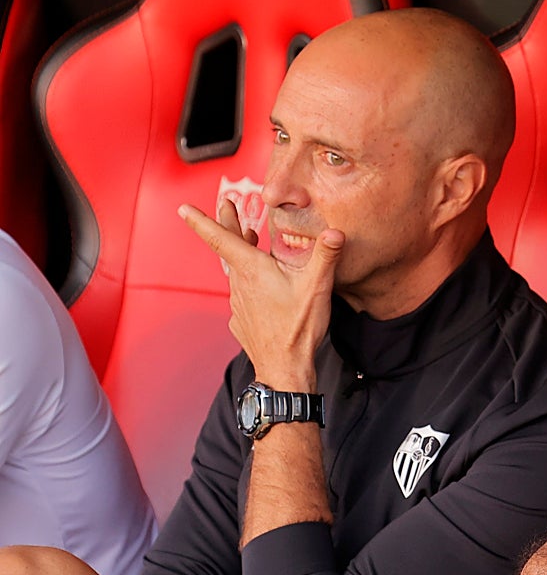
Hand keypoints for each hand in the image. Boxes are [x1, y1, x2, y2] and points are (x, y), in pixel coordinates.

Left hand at [179, 199, 342, 389]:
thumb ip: (325, 256)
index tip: (184, 209)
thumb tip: (334, 232)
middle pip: (229, 249)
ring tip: (251, 240)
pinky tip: (263, 286)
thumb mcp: (317, 287)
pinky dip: (250, 283)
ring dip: (242, 254)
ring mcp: (238, 303)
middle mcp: (240, 284)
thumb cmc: (297, 328)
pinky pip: (243, 294)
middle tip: (227, 206)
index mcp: (253, 270)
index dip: (202, 221)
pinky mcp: (242, 319)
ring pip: (237, 271)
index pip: (221, 239)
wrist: (285, 368)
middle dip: (228, 224)